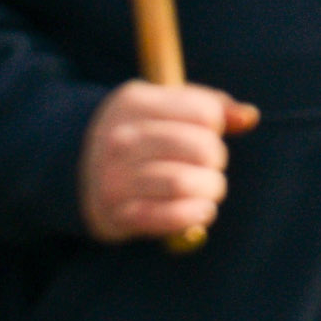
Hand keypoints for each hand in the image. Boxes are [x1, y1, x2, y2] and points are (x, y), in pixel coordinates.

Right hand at [84, 82, 256, 241]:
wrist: (71, 170)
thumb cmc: (136, 134)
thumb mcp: (162, 107)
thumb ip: (208, 105)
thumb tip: (249, 117)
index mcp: (134, 103)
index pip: (204, 113)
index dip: (217, 126)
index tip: (207, 133)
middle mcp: (121, 139)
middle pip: (201, 149)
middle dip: (216, 161)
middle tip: (209, 167)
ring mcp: (115, 177)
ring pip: (185, 183)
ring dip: (210, 191)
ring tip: (208, 191)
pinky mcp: (116, 214)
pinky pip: (170, 217)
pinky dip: (194, 215)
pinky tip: (200, 211)